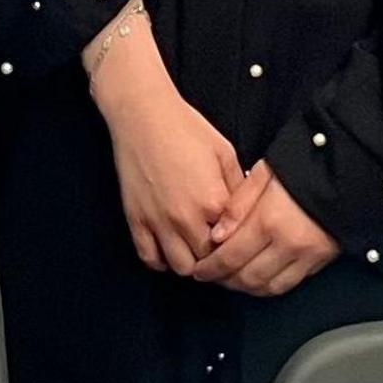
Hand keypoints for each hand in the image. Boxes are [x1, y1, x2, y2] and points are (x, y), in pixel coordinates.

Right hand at [92, 29, 243, 275]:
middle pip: (209, 262)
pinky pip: (149, 258)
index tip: (238, 240)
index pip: (234, 244)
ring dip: (191, 262)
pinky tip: (169, 247)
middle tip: (218, 248)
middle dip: (216, 258)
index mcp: (214, 202)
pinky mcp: (136, 220)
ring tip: (195, 248)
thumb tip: (246, 210)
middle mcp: (186, 218)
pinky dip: (161, 259)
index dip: (238, 244)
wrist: (143, 115)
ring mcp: (158, 222)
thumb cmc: (185, 128)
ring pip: (181, 268)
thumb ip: (238, 187)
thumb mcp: (225, 153)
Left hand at [194, 163, 337, 296]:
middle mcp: (288, 243)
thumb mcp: (264, 172)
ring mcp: (307, 255)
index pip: (230, 256)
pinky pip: (289, 284)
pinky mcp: (320, 260)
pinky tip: (257, 278)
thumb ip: (238, 204)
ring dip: (245, 287)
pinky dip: (269, 286)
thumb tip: (217, 236)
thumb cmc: (303, 164)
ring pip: (268, 287)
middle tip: (211, 275)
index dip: (210, 268)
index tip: (199, 270)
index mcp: (269, 220)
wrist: (345, 168)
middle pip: (247, 277)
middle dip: (224, 280)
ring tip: (231, 278)